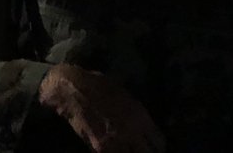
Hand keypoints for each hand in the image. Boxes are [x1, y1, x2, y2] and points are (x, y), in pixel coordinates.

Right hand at [38, 64, 164, 152]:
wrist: (73, 89)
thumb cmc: (100, 86)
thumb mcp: (125, 94)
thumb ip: (137, 113)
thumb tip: (145, 126)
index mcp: (139, 117)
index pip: (158, 142)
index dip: (158, 146)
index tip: (155, 146)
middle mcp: (130, 132)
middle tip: (143, 150)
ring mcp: (114, 143)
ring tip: (128, 149)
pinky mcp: (99, 148)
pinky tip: (117, 150)